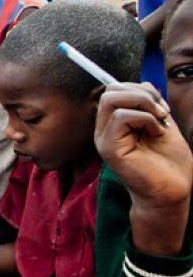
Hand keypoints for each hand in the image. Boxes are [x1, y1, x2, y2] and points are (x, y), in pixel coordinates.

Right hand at [95, 83, 192, 254]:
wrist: (172, 192)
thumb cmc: (168, 163)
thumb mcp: (161, 124)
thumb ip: (150, 105)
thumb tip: (143, 84)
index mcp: (114, 124)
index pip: (115, 90)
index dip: (141, 89)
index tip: (162, 108)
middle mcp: (104, 130)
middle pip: (110, 90)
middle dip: (141, 92)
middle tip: (162, 112)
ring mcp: (104, 139)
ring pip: (111, 99)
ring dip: (143, 103)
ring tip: (161, 120)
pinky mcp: (108, 148)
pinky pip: (120, 117)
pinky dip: (145, 118)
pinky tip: (157, 132)